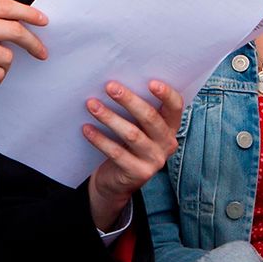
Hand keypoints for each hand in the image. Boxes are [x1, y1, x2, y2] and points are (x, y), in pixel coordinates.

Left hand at [84, 79, 182, 230]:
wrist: (118, 180)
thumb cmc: (127, 143)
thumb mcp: (137, 125)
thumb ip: (136, 108)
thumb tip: (115, 83)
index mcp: (171, 126)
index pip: (175, 107)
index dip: (166, 94)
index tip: (150, 81)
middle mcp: (167, 143)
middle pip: (150, 117)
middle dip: (128, 100)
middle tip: (109, 86)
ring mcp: (155, 160)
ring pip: (132, 134)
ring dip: (110, 117)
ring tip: (92, 105)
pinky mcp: (139, 173)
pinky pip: (117, 153)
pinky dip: (100, 139)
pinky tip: (87, 128)